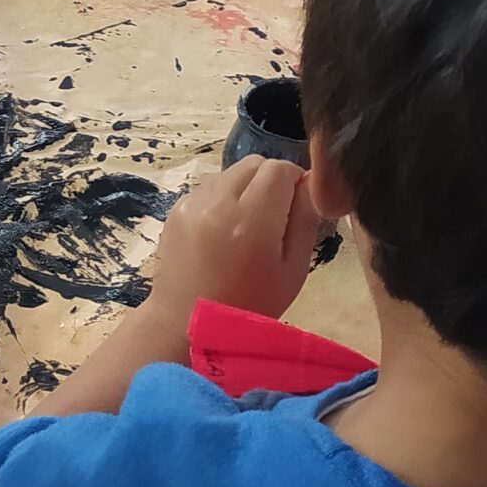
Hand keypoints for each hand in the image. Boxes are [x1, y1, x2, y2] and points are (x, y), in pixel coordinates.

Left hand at [147, 155, 322, 319]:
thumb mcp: (294, 269)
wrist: (187, 323)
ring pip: (231, 172)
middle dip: (271, 181)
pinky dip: (223, 198)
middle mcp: (217, 202)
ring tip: (247, 226)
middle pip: (255, 163)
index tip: (297, 208)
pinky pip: (209, 187)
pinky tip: (223, 231)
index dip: (295, 182)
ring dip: (245, 188)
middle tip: (274, 217)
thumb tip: (309, 182)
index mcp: (250, 219)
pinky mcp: (176, 209)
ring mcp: (191, 203)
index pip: (280, 168)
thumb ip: (305, 219)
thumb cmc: (250, 304)